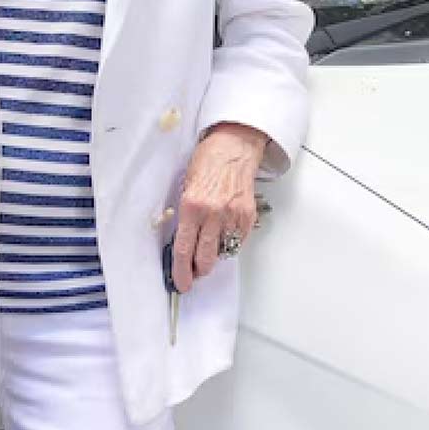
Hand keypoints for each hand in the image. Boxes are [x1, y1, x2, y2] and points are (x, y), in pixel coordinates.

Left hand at [170, 122, 267, 292]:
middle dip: (198, 270)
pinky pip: (237, 241)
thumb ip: (185, 215)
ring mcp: (232, 216)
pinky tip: (222, 235)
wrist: (233, 147)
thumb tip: (183, 240)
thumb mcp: (185, 187)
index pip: (184, 249)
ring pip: (222, 252)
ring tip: (208, 249)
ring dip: (214, 256)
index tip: (181, 283)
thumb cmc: (207, 162)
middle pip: (205, 258)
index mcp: (191, 206)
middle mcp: (212, 214)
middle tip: (194, 273)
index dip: (181, 271)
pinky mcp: (247, 216)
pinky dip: (229, 243)